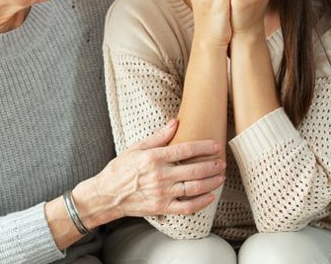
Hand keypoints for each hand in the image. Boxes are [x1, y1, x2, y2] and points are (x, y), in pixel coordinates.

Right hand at [91, 120, 224, 219]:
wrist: (108, 194)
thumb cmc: (121, 168)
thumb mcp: (136, 148)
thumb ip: (158, 137)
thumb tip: (175, 122)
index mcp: (153, 158)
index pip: (185, 150)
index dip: (204, 147)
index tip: (216, 145)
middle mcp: (159, 175)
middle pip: (194, 169)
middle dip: (212, 165)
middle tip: (222, 162)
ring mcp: (162, 193)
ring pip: (194, 188)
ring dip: (211, 182)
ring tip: (221, 176)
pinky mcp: (162, 208)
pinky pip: (187, 207)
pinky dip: (201, 203)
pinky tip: (210, 197)